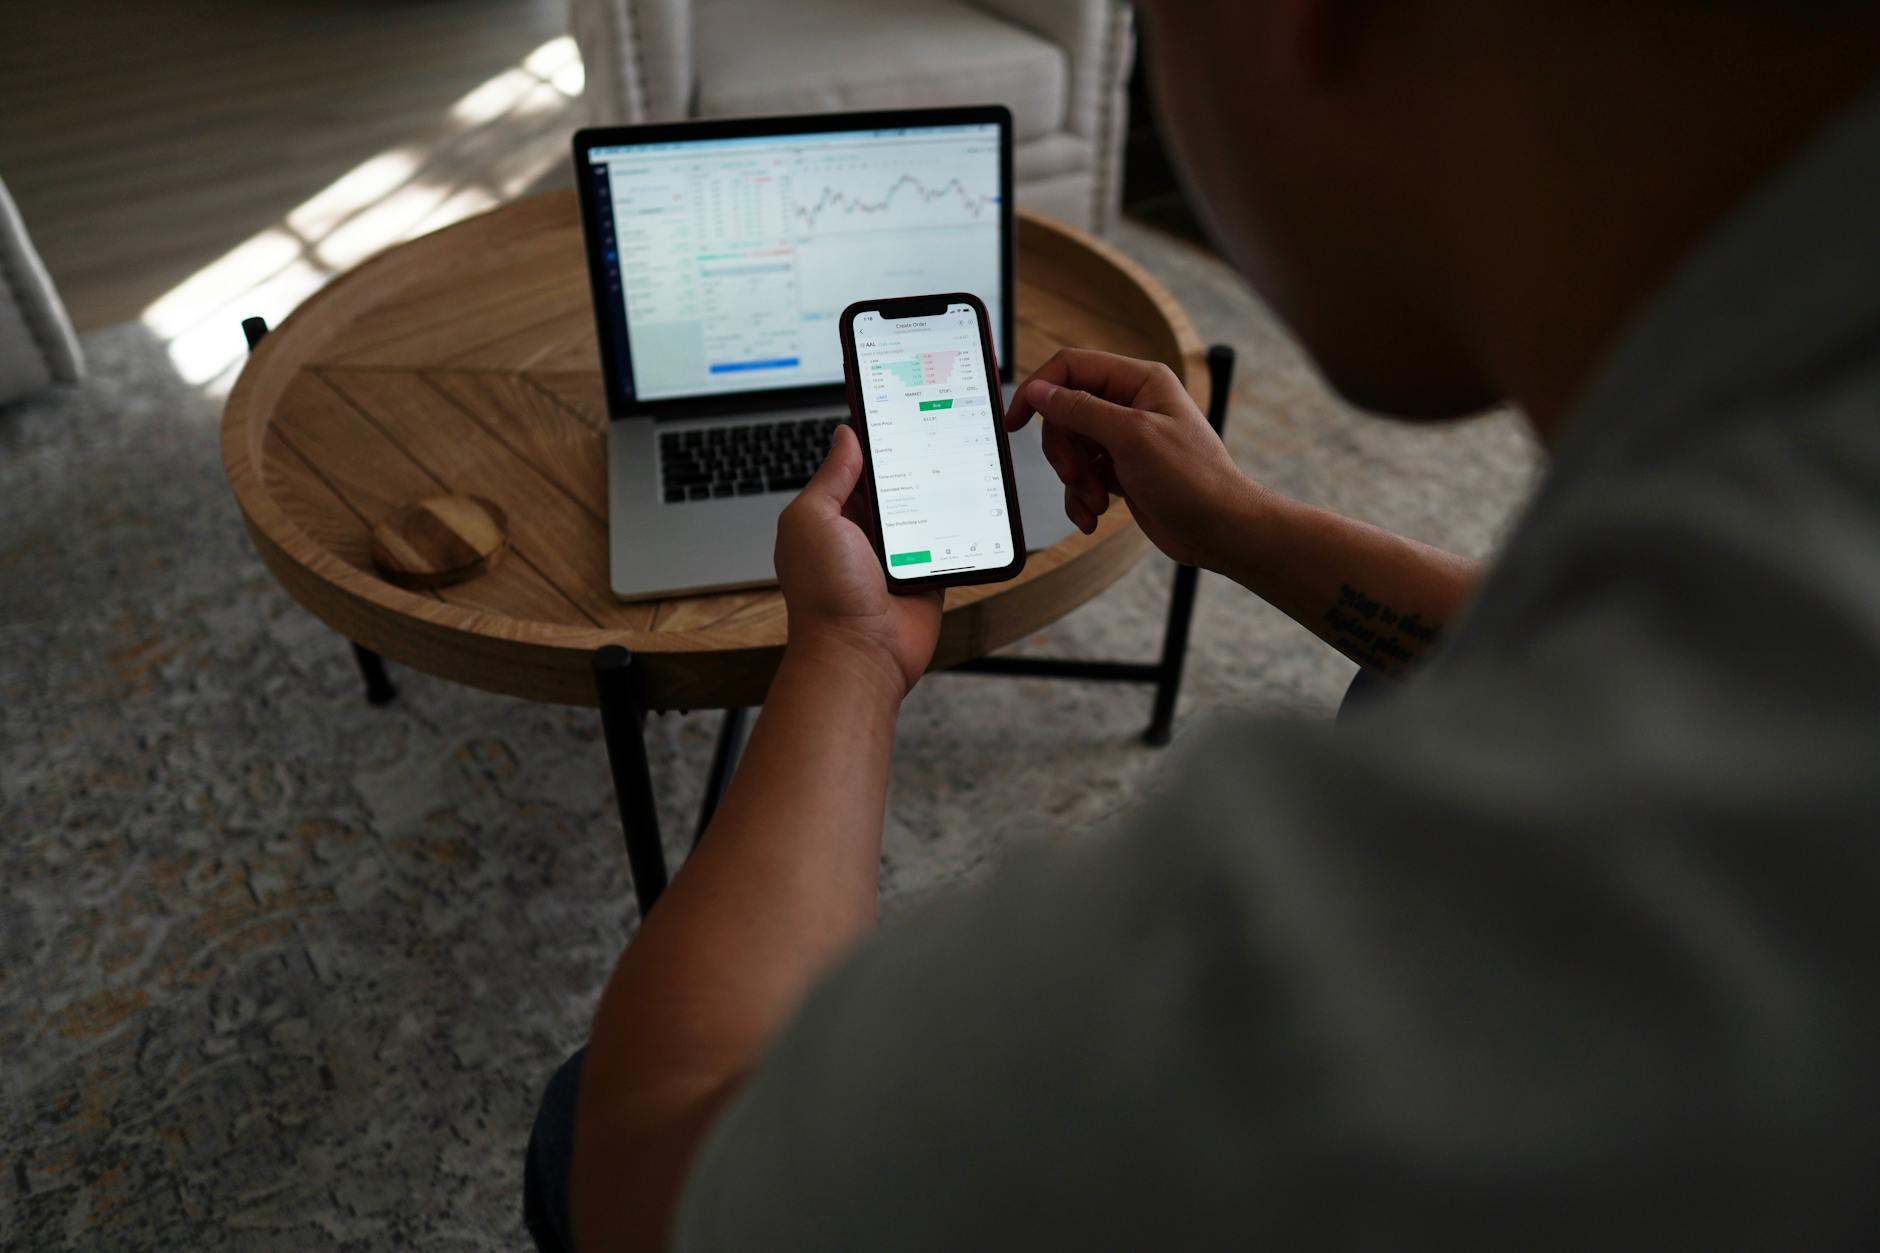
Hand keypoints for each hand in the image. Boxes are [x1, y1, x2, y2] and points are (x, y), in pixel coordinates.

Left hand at [774, 424, 942, 694]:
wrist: (859, 654)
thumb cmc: (825, 593)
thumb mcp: (812, 519)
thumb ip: (831, 477)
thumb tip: (846, 435)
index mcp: (832, 516)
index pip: (857, 466)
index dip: (875, 439)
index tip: (898, 407)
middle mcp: (865, 534)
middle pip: (897, 485)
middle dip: (915, 462)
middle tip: (942, 425)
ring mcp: (898, 555)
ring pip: (926, 511)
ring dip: (940, 493)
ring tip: (964, 457)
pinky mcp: (928, 575)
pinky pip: (949, 543)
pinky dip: (960, 528)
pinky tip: (975, 502)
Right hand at [1005, 348, 1258, 570]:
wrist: (1219, 529)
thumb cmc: (1193, 479)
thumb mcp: (1131, 438)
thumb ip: (1080, 409)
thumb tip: (1040, 390)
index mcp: (1139, 380)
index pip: (1072, 367)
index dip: (1039, 389)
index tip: (1016, 420)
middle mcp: (1130, 404)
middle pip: (1065, 413)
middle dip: (1064, 450)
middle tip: (1076, 476)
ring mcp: (1125, 438)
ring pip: (1071, 448)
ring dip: (1074, 480)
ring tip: (1095, 501)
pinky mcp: (1121, 469)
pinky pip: (1082, 476)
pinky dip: (1081, 497)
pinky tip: (1094, 515)